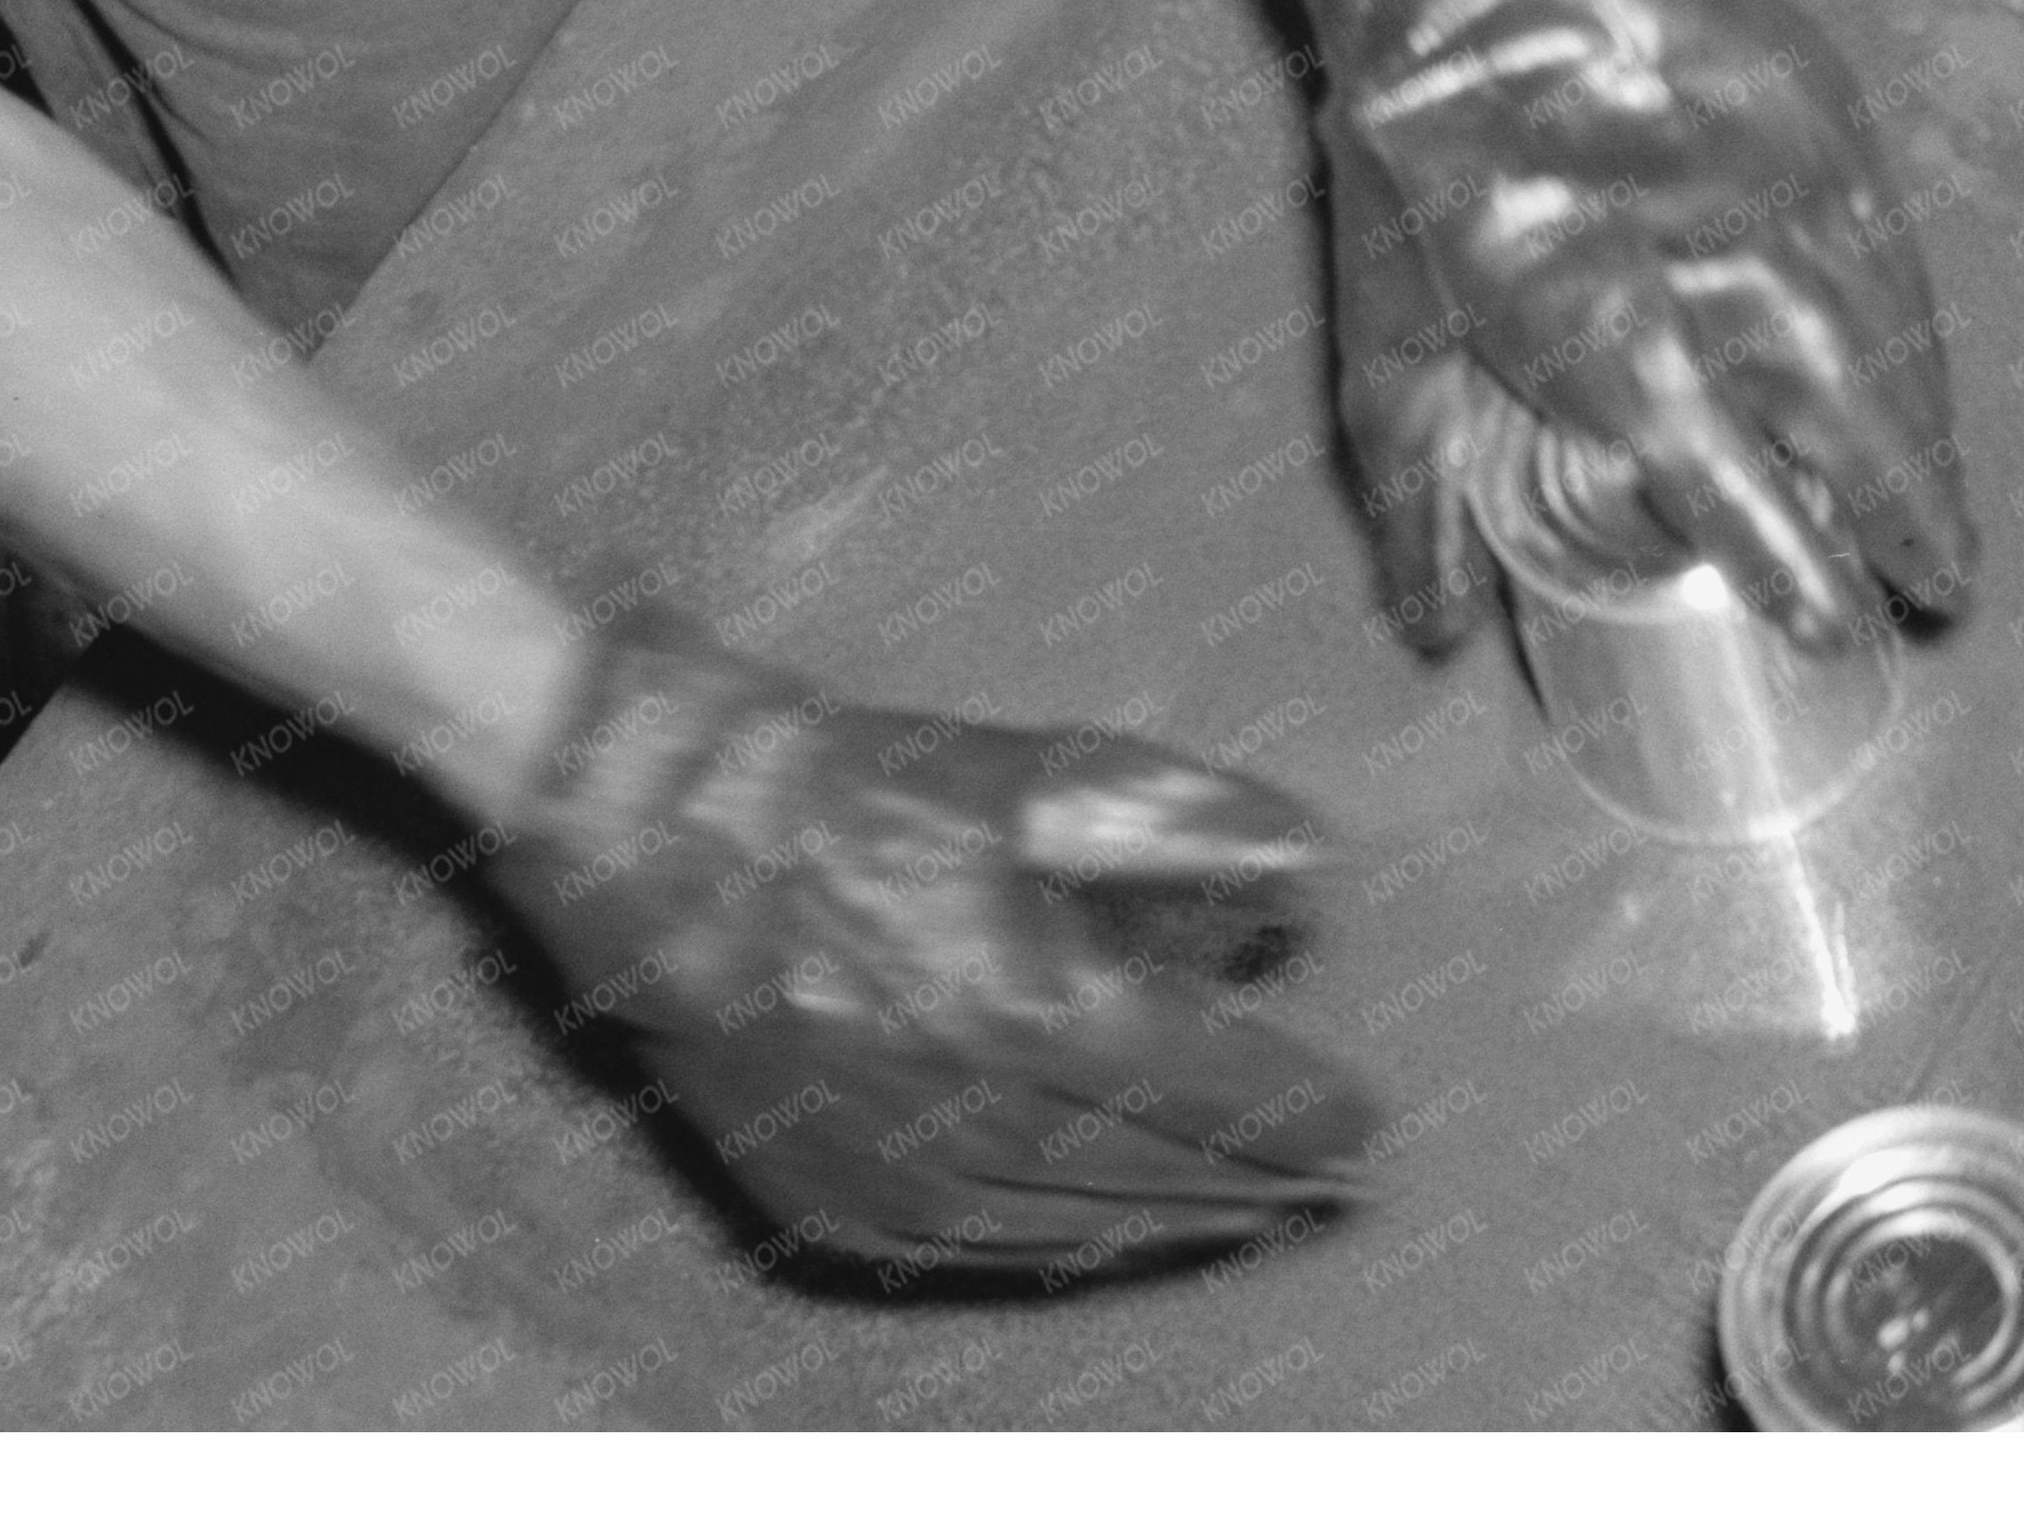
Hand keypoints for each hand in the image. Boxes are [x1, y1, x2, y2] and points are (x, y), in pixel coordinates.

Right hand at [488, 612, 1372, 1274]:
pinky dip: (1058, 1245)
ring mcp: (891, 1172)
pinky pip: (973, 1250)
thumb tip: (1311, 857)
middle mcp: (967, 1116)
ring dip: (1171, 1222)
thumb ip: (1181, 820)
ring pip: (1072, 1228)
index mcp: (1028, 1009)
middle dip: (1257, 1181)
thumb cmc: (849, 793)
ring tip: (1248, 1210)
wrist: (660, 834)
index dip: (1299, 1109)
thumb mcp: (1032, 772)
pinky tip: (1105, 1230)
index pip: (1213, 1088)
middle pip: (1156, 1174)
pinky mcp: (826, 1196)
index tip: (1363, 1119)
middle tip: (1331, 1180)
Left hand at [1239, 0, 1975, 661]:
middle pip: (1853, 412)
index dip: (1796, 564)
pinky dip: (1912, 323)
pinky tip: (1917, 371)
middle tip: (1942, 590)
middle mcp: (1721, 259)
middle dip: (1910, 509)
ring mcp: (1788, 177)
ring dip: (1923, 425)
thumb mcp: (1388, 333)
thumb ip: (1418, 488)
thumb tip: (1439, 630)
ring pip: (1890, 330)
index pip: (1731, 483)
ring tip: (1941, 505)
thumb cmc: (1417, 149)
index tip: (1841, 625)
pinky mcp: (1822, 112)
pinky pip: (1890, 246)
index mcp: (1608, 330)